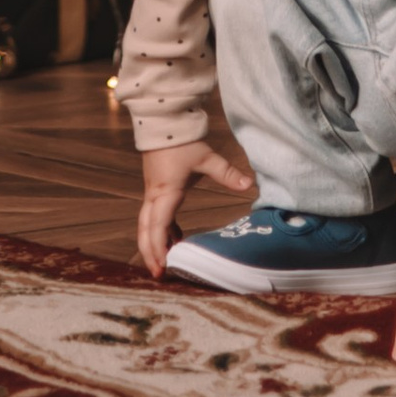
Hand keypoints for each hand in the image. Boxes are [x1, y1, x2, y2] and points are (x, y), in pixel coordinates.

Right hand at [136, 137, 254, 276]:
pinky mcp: (156, 188)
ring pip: (147, 224)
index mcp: (166, 191)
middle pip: (146, 230)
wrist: (163, 121)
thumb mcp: (207, 158)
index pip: (159, 225)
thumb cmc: (182, 141)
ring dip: (154, 243)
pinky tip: (176, 238)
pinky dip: (163, 229)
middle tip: (159, 275)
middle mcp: (155, 195)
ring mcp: (153, 192)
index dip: (159, 247)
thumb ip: (227, 173)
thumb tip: (249, 184)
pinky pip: (155, 215)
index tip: (163, 266)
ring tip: (167, 263)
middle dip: (150, 253)